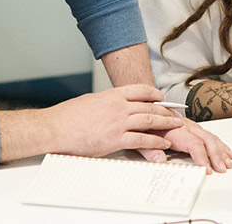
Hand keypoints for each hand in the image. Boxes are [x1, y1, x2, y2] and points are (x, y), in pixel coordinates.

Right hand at [44, 84, 183, 156]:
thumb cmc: (67, 116)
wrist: (55, 128)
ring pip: (149, 121)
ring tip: (175, 127)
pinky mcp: (115, 139)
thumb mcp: (89, 101)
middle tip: (176, 114)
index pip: (139, 90)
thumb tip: (111, 106)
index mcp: (111, 95)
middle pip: (149, 106)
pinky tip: (163, 143)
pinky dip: (155, 141)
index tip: (162, 98)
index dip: (154, 93)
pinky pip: (142, 139)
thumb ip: (105, 103)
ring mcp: (118, 122)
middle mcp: (117, 106)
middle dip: (166, 110)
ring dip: (165, 124)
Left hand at [138, 117, 231, 172]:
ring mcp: (188, 125)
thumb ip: (148, 148)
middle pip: (205, 139)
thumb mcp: (137, 137)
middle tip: (222, 168)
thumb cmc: (139, 122)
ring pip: (208, 136)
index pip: (192, 143)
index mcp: (172, 128)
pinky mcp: (189, 125)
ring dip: (220, 150)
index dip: (201, 156)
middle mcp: (183, 125)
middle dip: (216, 155)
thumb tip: (160, 160)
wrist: (139, 104)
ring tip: (228, 162)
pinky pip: (207, 134)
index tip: (207, 169)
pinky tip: (225, 151)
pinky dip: (218, 143)